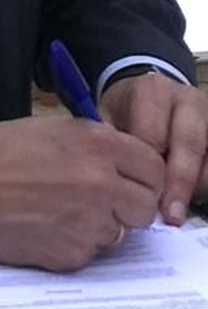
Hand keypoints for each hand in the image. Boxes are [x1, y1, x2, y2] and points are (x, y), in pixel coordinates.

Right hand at [0, 115, 165, 269]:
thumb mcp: (47, 130)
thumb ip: (93, 146)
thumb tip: (124, 167)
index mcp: (96, 144)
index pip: (153, 168)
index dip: (142, 177)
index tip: (129, 183)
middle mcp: (99, 183)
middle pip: (145, 208)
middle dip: (126, 207)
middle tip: (97, 203)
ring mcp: (86, 222)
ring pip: (118, 234)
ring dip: (96, 227)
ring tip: (54, 212)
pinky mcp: (68, 255)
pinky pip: (88, 254)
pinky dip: (70, 245)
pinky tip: (39, 228)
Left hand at [102, 71, 207, 226]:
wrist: (151, 98)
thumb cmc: (126, 114)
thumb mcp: (109, 118)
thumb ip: (110, 141)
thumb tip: (112, 175)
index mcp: (152, 92)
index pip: (152, 134)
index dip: (146, 168)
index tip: (140, 195)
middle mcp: (187, 100)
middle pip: (189, 144)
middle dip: (179, 184)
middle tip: (171, 216)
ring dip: (194, 188)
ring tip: (175, 209)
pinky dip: (203, 186)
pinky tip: (188, 198)